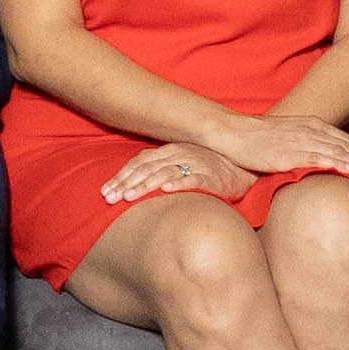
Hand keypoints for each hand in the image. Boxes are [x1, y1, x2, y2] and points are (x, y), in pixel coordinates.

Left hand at [99, 140, 256, 206]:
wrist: (244, 166)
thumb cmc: (209, 167)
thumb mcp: (181, 162)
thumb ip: (160, 168)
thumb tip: (132, 183)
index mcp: (170, 150)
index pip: (139, 162)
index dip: (121, 176)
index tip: (105, 192)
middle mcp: (180, 154)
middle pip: (146, 168)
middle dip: (125, 184)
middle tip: (109, 199)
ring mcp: (196, 164)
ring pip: (165, 174)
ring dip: (145, 185)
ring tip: (129, 197)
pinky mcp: (212, 177)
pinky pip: (193, 180)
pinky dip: (179, 184)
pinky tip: (166, 191)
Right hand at [218, 115, 348, 189]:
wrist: (234, 133)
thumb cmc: (258, 139)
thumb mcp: (290, 138)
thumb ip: (308, 147)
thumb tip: (322, 164)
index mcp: (314, 126)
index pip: (348, 142)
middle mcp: (312, 130)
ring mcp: (301, 140)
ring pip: (338, 152)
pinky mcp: (289, 152)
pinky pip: (317, 157)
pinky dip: (335, 162)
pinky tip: (347, 170)